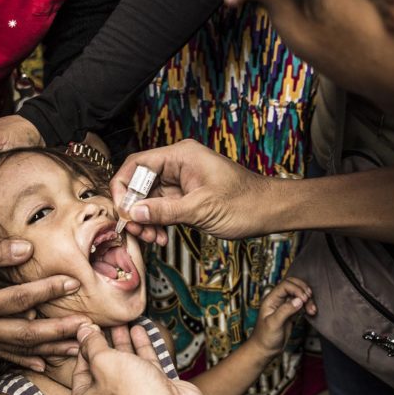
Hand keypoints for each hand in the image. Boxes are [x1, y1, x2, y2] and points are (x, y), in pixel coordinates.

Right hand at [0, 239, 87, 369]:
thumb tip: (27, 250)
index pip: (20, 299)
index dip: (48, 290)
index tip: (73, 282)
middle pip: (25, 333)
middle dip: (58, 331)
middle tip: (87, 327)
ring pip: (19, 348)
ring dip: (49, 349)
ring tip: (77, 348)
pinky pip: (4, 354)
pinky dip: (26, 361)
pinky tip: (46, 365)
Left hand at [71, 322, 206, 394]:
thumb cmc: (130, 393)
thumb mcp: (103, 362)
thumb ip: (92, 344)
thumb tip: (82, 331)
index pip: (79, 369)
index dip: (84, 346)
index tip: (87, 326)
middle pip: (102, 367)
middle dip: (105, 341)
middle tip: (104, 320)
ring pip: (124, 365)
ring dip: (123, 342)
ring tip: (122, 320)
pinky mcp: (151, 393)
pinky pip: (142, 367)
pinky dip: (140, 348)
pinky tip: (138, 329)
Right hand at [111, 140, 274, 241]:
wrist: (270, 212)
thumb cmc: (244, 203)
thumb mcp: (201, 208)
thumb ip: (164, 210)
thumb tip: (133, 213)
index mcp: (181, 156)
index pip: (137, 164)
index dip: (124, 187)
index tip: (123, 211)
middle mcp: (178, 165)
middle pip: (139, 183)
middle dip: (135, 208)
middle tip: (137, 231)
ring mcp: (181, 182)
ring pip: (148, 199)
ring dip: (146, 219)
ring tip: (152, 238)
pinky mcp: (185, 198)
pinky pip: (161, 208)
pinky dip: (157, 223)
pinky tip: (161, 237)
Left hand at [252, 277, 316, 354]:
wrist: (265, 349)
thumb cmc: (265, 337)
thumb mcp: (274, 323)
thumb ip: (285, 310)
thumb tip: (299, 300)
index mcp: (271, 299)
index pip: (285, 285)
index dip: (296, 289)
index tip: (304, 299)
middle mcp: (278, 300)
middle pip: (293, 285)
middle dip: (303, 289)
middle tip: (309, 298)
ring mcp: (285, 306)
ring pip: (298, 295)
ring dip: (307, 299)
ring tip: (312, 310)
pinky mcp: (291, 313)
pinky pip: (301, 304)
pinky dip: (308, 306)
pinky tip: (312, 312)